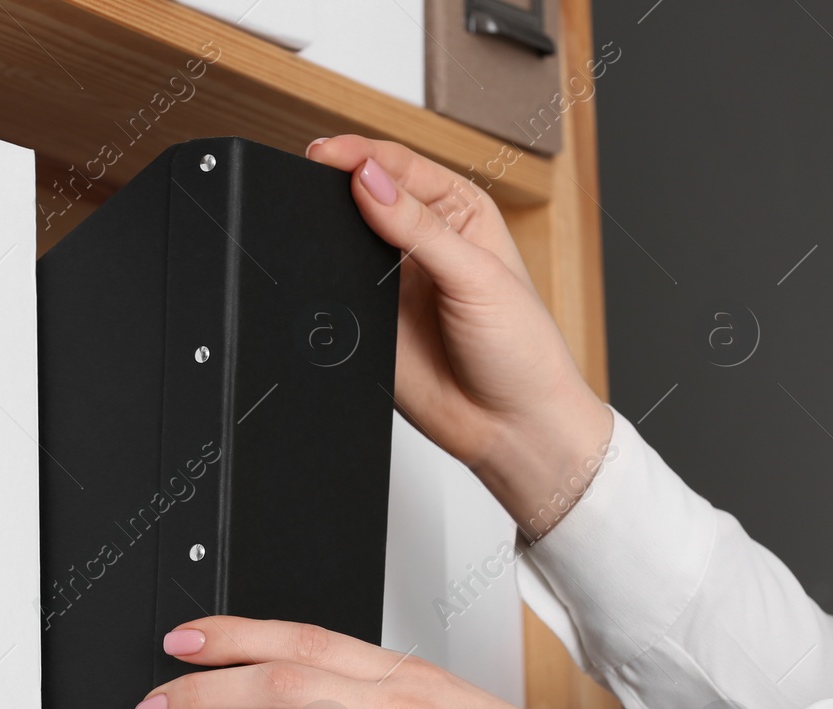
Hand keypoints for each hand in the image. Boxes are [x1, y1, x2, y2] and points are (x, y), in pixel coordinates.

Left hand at [136, 616, 625, 708]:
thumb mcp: (448, 704)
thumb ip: (380, 699)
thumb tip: (310, 703)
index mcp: (403, 673)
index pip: (301, 636)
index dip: (232, 635)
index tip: (183, 640)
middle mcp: (397, 704)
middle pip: (280, 678)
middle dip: (202, 690)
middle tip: (153, 704)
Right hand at [305, 135, 612, 535]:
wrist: (511, 428)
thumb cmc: (522, 350)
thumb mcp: (477, 276)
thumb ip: (419, 228)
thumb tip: (368, 180)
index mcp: (458, 212)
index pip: (399, 167)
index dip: (361, 155)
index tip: (329, 154)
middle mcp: (421, 242)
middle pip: (365, 194)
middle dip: (337, 183)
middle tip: (311, 177)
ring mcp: (390, 282)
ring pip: (343, 240)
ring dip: (326, 229)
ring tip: (314, 221)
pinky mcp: (367, 320)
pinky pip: (333, 290)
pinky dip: (320, 280)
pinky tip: (319, 272)